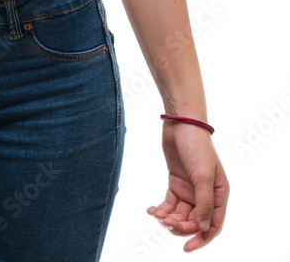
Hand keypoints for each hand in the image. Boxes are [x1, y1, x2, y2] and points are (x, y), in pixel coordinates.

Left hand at [147, 122, 228, 251]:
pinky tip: (151, 210)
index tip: (187, 247)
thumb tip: (204, 229)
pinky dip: (161, 209)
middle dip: (181, 226)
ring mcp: (190, 189)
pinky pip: (169, 204)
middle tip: (167, 222)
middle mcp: (205, 194)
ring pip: (180, 215)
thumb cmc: (197, 147)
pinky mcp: (176, 183)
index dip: (202, 239)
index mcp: (219, 194)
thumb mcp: (203, 175)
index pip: (213, 225)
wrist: (180, 124)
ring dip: (169, 219)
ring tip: (158, 215)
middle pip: (194, 222)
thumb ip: (204, 203)